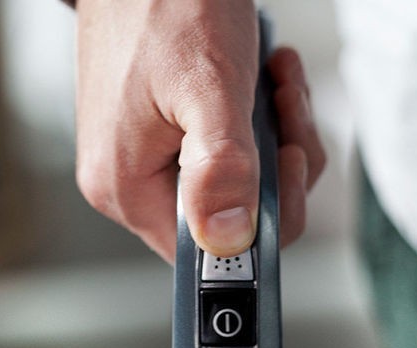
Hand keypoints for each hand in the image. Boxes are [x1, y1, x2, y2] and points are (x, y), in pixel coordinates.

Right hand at [75, 0, 324, 262]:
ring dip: (275, 142)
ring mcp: (150, 163)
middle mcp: (132, 185)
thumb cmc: (164, 2)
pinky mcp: (168, 142)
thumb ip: (220, 167)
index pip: (205, 254)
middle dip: (276, 173)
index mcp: (127, 187)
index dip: (259, 228)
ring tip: (275, 87)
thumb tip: (227, 238)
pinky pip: (229, 160)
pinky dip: (261, 128)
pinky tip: (264, 87)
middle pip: (228, 221)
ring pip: (236, 189)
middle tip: (286, 116)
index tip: (289, 169)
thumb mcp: (207, 84)